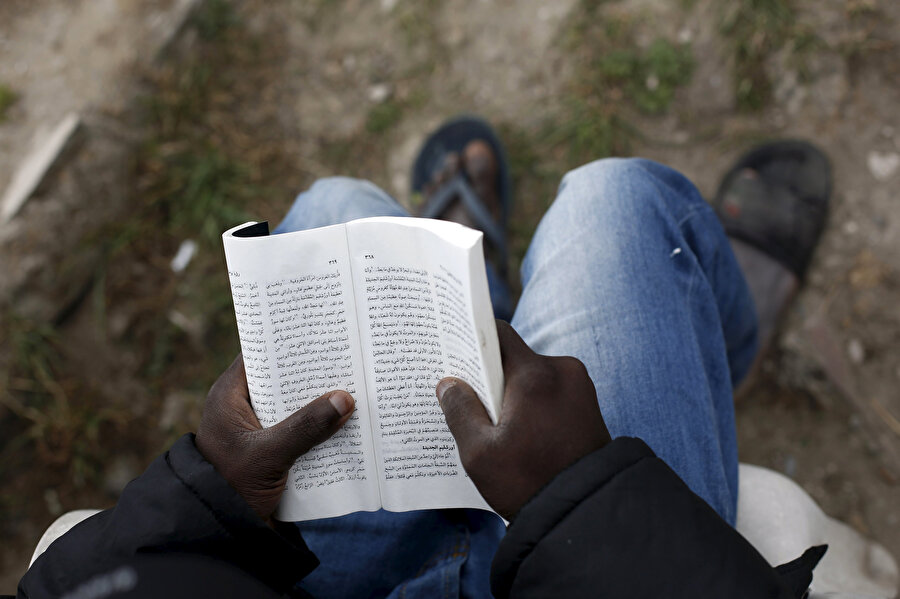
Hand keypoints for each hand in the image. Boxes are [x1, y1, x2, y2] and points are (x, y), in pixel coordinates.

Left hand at [196, 354, 354, 520]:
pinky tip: (351, 422)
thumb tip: (345, 398)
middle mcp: (245, 406)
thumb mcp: (268, 456)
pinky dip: (322, 427)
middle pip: (284, 378)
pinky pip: (303, 429)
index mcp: (230, 395)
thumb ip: (305, 427)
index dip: (288, 339)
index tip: (320, 327)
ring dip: (322, 401)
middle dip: (315, 371)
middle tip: (350, 354)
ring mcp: (261, 429)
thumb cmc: (230, 488)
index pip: (260, 352)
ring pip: (297, 404)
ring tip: (358, 384)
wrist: (218, 535)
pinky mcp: (275, 449)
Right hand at [437, 321, 610, 519]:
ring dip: (512, 392)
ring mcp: (580, 388)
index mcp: (535, 375)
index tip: (452, 350)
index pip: (497, 334)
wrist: (587, 515)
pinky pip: (550, 393)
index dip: (470, 338)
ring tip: (492, 423)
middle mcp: (563, 371)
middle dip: (489, 375)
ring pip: (533, 377)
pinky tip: (518, 432)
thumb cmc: (530, 484)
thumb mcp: (479, 453)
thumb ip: (459, 411)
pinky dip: (532, 405)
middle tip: (464, 396)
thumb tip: (449, 384)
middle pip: (514, 357)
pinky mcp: (589, 407)